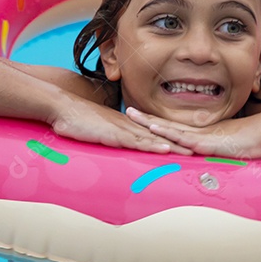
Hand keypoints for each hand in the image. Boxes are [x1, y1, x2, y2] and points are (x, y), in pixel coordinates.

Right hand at [49, 96, 192, 154]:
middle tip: (198, 150)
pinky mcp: (114, 134)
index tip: (185, 145)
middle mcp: (128, 125)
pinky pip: (136, 141)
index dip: (170, 139)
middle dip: (179, 143)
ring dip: (172, 146)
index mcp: (126, 125)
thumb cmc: (76, 120)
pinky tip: (164, 149)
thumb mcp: (96, 130)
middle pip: (159, 135)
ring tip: (190, 153)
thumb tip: (115, 144)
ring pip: (153, 139)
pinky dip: (152, 145)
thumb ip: (108, 136)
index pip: (152, 133)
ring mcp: (122, 129)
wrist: (62, 108)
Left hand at [125, 107, 260, 159]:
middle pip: (166, 124)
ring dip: (150, 122)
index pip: (172, 127)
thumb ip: (215, 151)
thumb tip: (208, 157)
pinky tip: (156, 130)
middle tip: (128, 109)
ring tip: (133, 116)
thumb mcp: (226, 148)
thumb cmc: (249, 141)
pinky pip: (183, 137)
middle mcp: (196, 132)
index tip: (140, 117)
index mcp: (199, 133)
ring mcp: (200, 135)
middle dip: (145, 118)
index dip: (155, 121)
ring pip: (170, 128)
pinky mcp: (206, 142)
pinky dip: (168, 133)